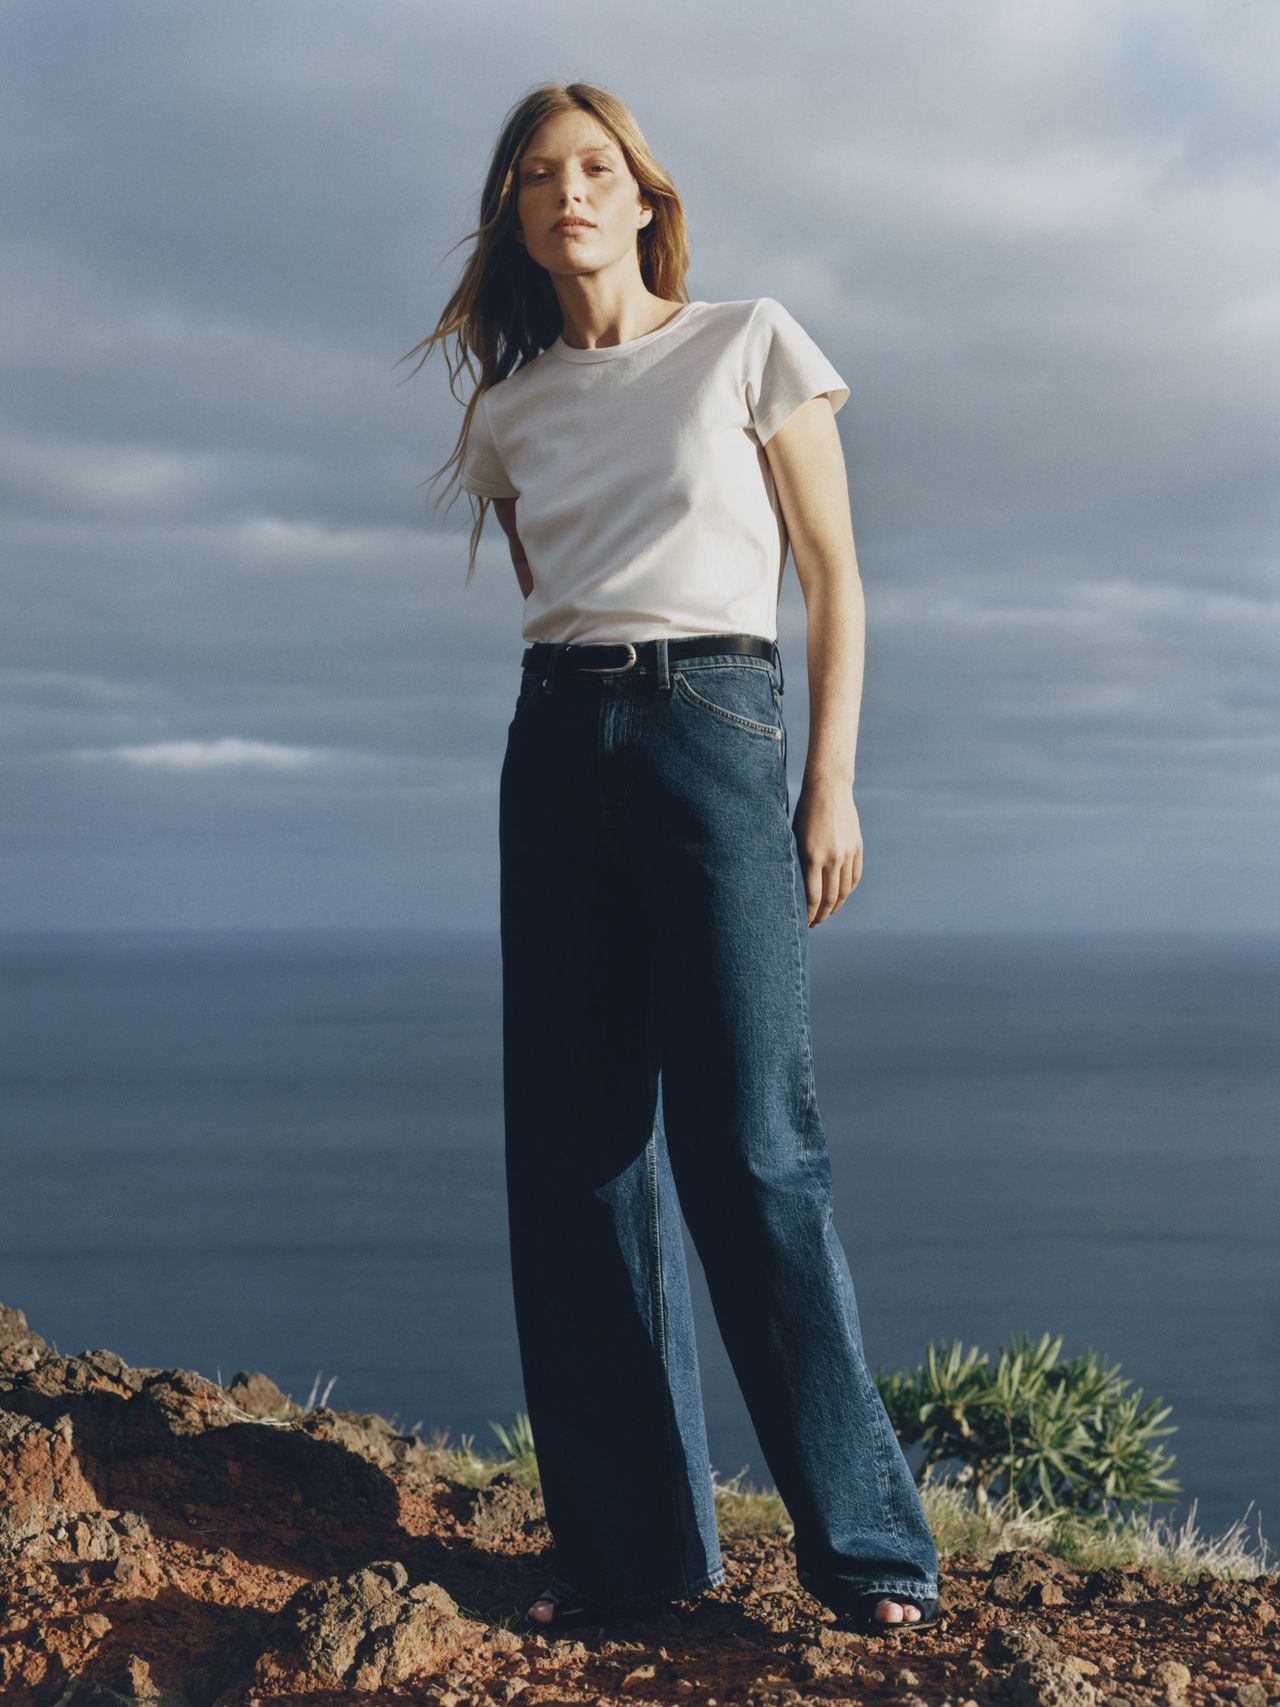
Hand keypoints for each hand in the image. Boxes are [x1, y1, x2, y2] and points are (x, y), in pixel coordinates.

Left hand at [793, 779, 862, 926]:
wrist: (829, 789)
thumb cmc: (804, 813)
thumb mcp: (794, 837)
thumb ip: (798, 862)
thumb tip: (796, 889)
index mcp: (812, 856)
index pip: (813, 896)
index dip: (809, 913)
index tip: (804, 922)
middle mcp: (832, 857)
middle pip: (830, 898)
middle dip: (821, 915)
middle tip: (814, 923)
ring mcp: (847, 853)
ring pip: (844, 891)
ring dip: (835, 907)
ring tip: (827, 914)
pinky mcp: (857, 848)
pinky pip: (854, 877)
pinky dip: (847, 891)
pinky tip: (839, 897)